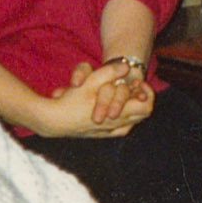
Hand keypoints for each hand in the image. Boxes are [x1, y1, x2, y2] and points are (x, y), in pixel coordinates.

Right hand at [37, 61, 154, 136]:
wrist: (53, 122)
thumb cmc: (71, 101)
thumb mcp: (90, 81)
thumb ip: (109, 72)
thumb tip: (127, 67)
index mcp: (119, 113)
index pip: (147, 107)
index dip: (147, 94)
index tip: (137, 84)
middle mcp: (117, 125)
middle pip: (142, 115)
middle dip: (140, 100)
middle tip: (130, 88)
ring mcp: (110, 132)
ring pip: (132, 123)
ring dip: (131, 109)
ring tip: (121, 97)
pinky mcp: (101, 135)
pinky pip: (120, 129)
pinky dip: (122, 119)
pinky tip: (112, 110)